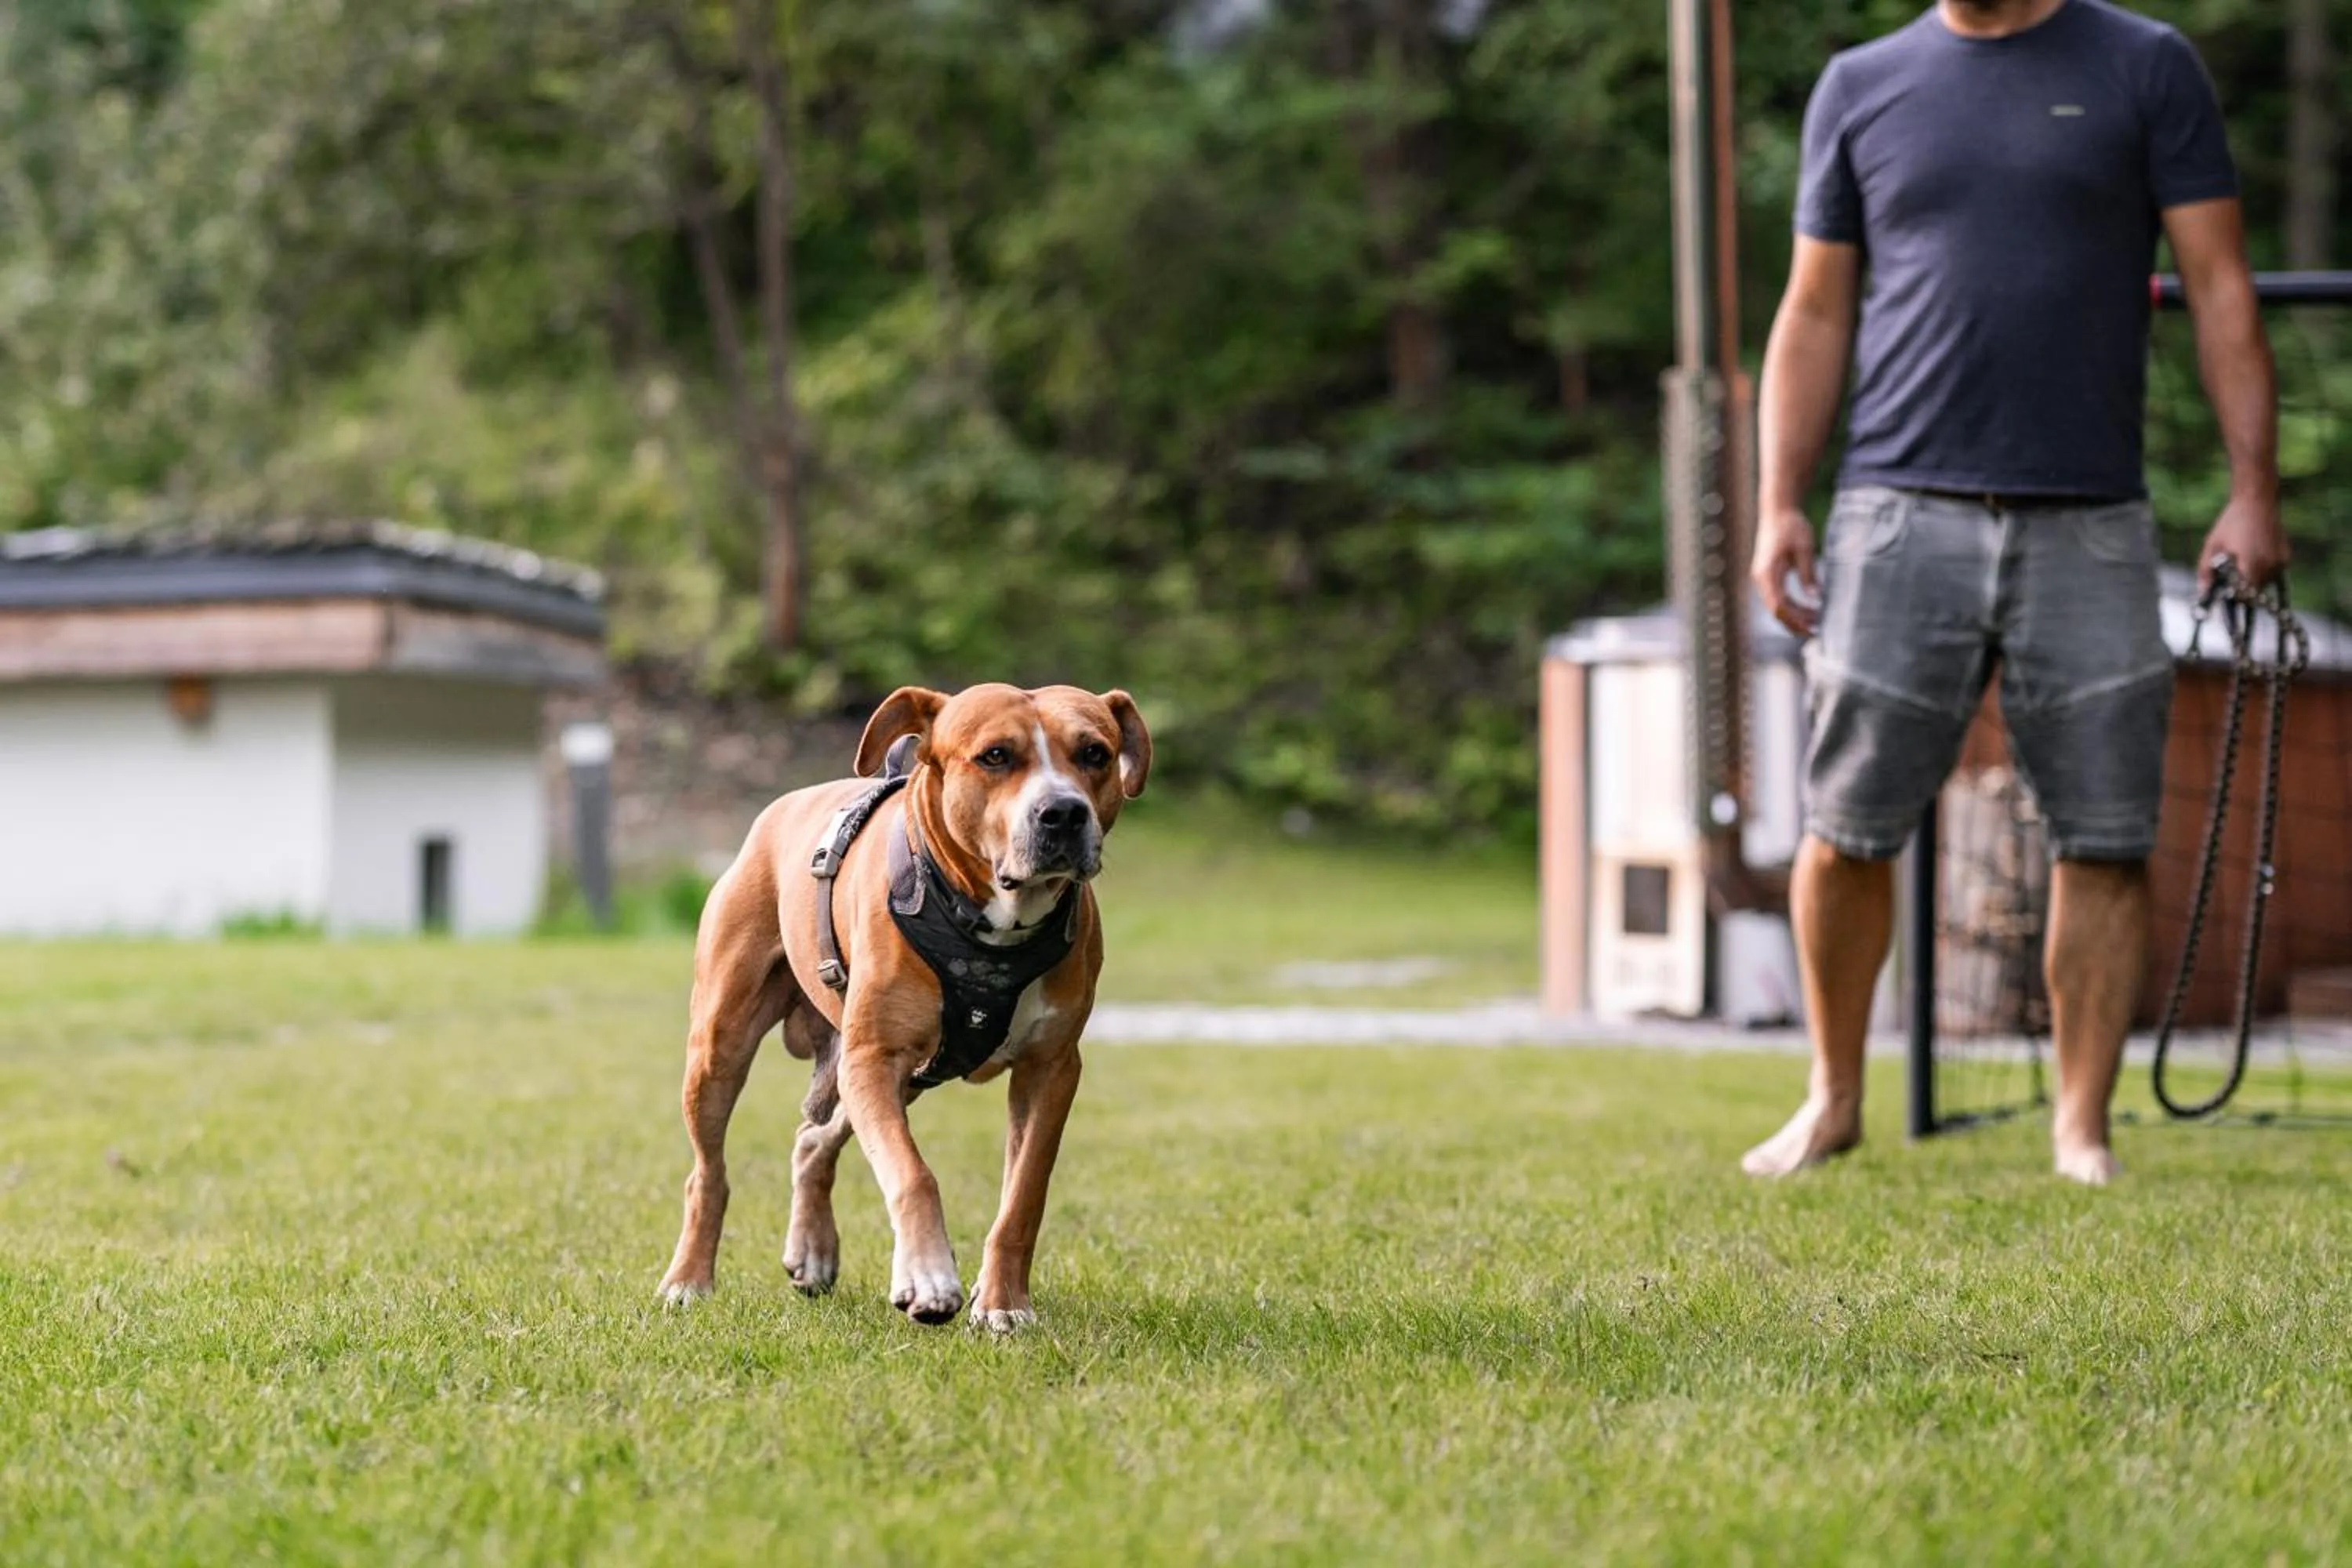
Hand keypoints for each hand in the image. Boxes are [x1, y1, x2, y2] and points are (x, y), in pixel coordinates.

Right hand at [1749, 503, 1819, 637]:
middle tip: (1815, 632)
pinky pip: (1779, 597)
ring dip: (1795, 616)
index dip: (1794, 620)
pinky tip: (1809, 609)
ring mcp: (1763, 578)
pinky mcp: (1769, 576)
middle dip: (1794, 623)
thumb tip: (1815, 598)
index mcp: (1767, 573)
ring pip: (1777, 606)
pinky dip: (1793, 606)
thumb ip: (1808, 573)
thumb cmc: (1791, 525)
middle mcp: (1761, 579)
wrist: (1777, 510)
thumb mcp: (1804, 548)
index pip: (1778, 605)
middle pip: (1775, 610)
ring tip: (1816, 622)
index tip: (1811, 629)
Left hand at [2196, 492, 2288, 594]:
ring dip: (2253, 582)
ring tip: (2242, 563)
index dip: (2234, 598)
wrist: (2257, 502)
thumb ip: (2205, 571)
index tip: (2226, 595)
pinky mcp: (2286, 557)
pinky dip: (2263, 572)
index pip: (2244, 595)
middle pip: (2254, 592)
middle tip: (2231, 579)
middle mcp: (2269, 566)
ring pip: (2265, 584)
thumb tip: (2202, 593)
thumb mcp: (2212, 546)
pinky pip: (2273, 574)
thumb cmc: (2231, 523)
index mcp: (2250, 565)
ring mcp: (2280, 562)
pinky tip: (2253, 558)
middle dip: (2242, 591)